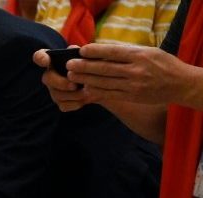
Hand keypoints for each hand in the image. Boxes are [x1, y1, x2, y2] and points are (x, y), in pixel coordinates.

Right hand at [33, 48, 90, 111]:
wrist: (99, 81)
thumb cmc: (91, 64)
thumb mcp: (88, 55)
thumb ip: (81, 52)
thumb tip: (74, 50)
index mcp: (54, 60)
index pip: (40, 56)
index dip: (40, 58)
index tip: (45, 61)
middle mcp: (50, 76)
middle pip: (47, 79)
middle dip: (61, 83)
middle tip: (74, 86)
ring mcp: (54, 90)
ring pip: (57, 94)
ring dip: (72, 95)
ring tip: (87, 92)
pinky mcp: (61, 102)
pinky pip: (64, 105)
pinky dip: (76, 103)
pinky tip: (85, 99)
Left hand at [66, 43, 202, 107]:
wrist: (179, 84)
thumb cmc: (163, 64)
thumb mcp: (148, 52)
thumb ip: (127, 52)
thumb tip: (103, 50)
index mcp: (139, 56)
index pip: (113, 52)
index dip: (95, 51)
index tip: (81, 51)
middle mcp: (135, 70)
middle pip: (105, 68)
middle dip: (84, 67)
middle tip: (69, 65)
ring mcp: (133, 85)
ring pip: (104, 82)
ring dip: (85, 80)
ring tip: (71, 77)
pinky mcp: (131, 96)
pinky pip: (109, 94)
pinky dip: (96, 91)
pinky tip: (85, 89)